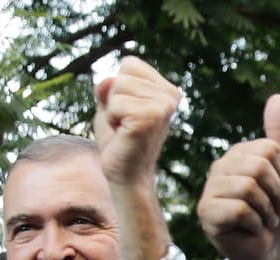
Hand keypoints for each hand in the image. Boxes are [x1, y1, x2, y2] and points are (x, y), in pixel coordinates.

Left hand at [93, 56, 180, 188]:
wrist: (126, 175)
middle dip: (113, 100)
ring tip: (124, 129)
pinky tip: (124, 134)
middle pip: (121, 75)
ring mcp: (163, 106)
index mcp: (167, 89)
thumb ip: (108, 87)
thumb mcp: (110, 106)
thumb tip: (108, 80)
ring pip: (117, 87)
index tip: (126, 112)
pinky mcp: (151, 117)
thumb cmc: (119, 140)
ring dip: (112, 111)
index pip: (129, 64)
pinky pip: (115, 104)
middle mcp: (171, 95)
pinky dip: (111, 119)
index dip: (117, 88)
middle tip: (124, 124)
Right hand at [196, 94, 279, 259]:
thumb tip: (278, 96)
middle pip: (258, 167)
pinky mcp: (206, 213)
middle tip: (275, 210)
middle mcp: (221, 168)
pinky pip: (240, 209)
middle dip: (276, 194)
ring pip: (249, 188)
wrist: (270, 250)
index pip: (269, 150)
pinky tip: (251, 229)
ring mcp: (211, 189)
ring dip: (267, 211)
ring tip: (264, 220)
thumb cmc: (278, 212)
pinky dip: (256, 223)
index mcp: (239, 155)